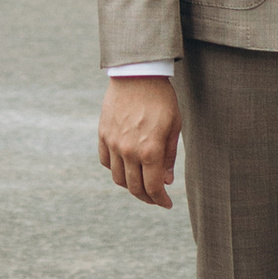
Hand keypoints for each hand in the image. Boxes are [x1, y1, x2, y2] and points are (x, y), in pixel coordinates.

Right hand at [98, 75, 181, 208]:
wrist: (137, 74)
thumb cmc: (161, 99)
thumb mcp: (174, 127)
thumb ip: (169, 156)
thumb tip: (166, 181)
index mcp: (150, 151)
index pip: (153, 188)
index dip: (161, 200)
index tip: (166, 204)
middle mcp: (129, 151)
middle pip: (135, 188)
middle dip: (147, 197)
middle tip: (156, 198)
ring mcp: (113, 143)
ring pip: (118, 178)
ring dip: (130, 186)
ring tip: (141, 183)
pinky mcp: (103, 134)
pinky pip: (106, 162)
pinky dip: (116, 169)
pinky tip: (126, 167)